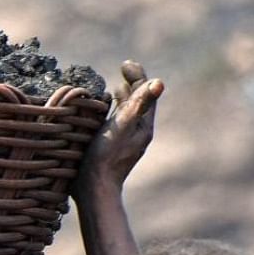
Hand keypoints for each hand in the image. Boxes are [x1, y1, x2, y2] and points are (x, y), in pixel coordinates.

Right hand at [74, 61, 162, 197]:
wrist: (94, 191)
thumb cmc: (106, 157)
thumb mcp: (122, 127)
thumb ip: (138, 104)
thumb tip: (159, 82)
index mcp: (143, 126)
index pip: (145, 93)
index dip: (138, 75)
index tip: (125, 64)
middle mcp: (136, 132)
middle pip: (138, 102)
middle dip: (132, 84)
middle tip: (124, 69)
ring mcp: (124, 141)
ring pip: (127, 113)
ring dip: (122, 98)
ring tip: (115, 87)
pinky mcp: (111, 149)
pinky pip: (115, 124)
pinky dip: (111, 112)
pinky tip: (100, 113)